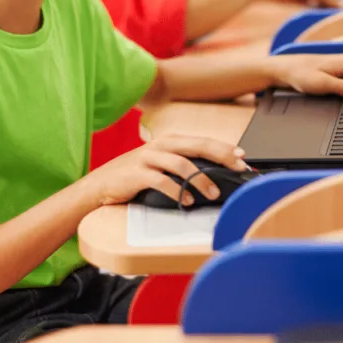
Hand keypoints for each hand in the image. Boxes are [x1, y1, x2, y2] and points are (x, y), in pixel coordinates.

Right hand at [84, 135, 248, 206]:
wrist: (100, 184)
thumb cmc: (135, 176)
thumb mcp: (160, 164)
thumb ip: (184, 165)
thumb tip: (215, 175)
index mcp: (170, 141)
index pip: (203, 141)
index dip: (224, 148)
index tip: (242, 158)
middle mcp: (161, 145)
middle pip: (198, 146)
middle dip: (221, 156)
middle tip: (238, 169)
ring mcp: (148, 158)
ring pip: (182, 164)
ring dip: (201, 179)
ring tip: (214, 193)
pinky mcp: (137, 174)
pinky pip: (162, 182)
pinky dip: (178, 192)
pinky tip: (188, 201)